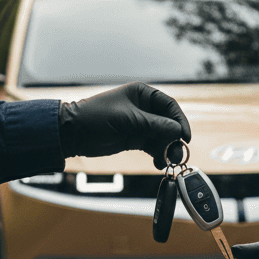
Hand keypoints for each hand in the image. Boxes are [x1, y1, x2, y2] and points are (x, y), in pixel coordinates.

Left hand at [58, 82, 190, 168]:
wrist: (73, 133)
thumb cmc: (96, 117)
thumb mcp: (127, 119)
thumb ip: (153, 124)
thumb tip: (177, 130)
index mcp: (141, 94)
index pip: (169, 105)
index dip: (179, 120)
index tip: (184, 135)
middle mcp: (143, 108)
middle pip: (168, 122)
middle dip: (174, 138)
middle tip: (176, 153)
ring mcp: (139, 124)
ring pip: (162, 136)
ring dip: (167, 149)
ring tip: (167, 161)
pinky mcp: (134, 139)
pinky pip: (153, 147)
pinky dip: (158, 154)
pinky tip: (159, 163)